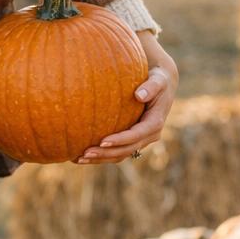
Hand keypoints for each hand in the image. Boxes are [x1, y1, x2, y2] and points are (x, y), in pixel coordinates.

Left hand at [77, 32, 177, 163]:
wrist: (160, 85)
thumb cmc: (157, 79)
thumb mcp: (158, 80)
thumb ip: (151, 86)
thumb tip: (139, 95)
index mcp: (155, 123)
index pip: (136, 135)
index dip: (120, 140)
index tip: (102, 141)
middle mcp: (149, 136)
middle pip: (126, 150)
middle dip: (106, 153)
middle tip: (85, 153)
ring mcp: (141, 140)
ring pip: (120, 155)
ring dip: (100, 158)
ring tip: (79, 159)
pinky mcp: (132, 141)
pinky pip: (116, 152)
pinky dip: (100, 155)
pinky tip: (81, 156)